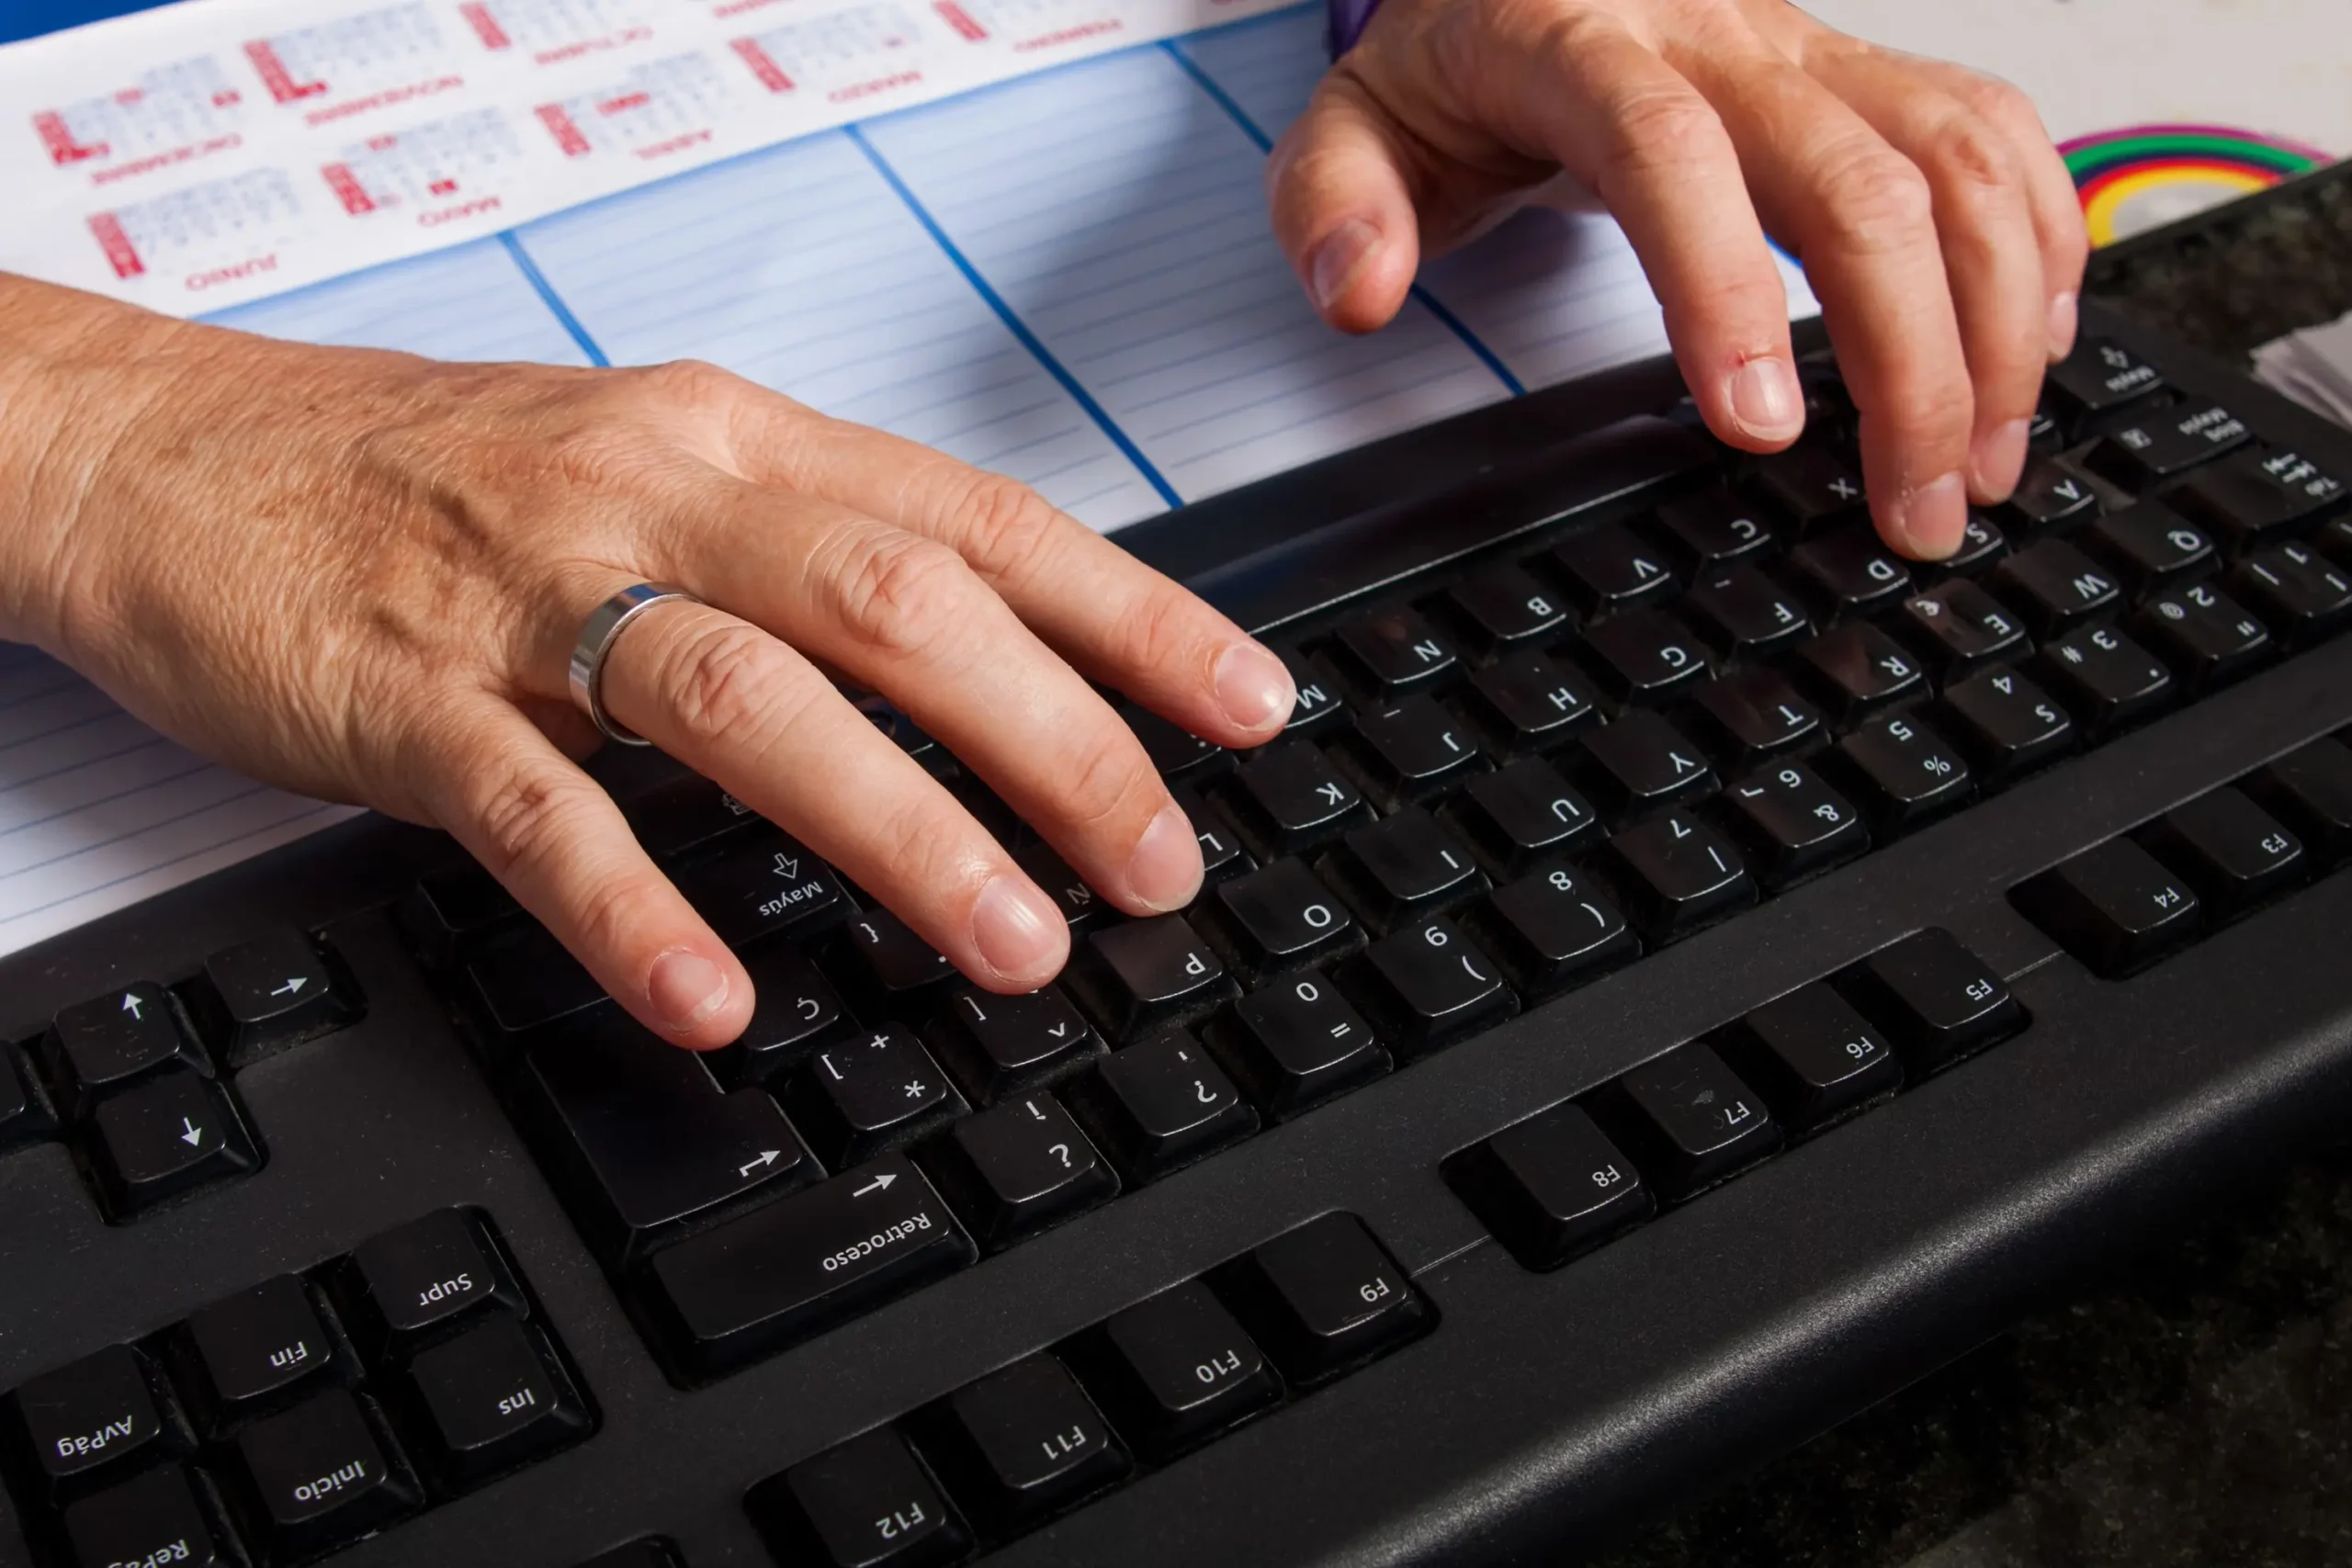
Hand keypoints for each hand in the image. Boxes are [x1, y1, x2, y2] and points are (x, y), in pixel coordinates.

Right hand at [0, 277, 1293, 1047]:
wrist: (170, 452)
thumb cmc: (436, 475)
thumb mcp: (652, 470)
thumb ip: (808, 554)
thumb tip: (997, 664)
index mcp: (736, 444)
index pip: (979, 519)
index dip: (1132, 615)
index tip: (1247, 705)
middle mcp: (658, 500)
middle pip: (899, 605)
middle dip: (1056, 741)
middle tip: (1157, 865)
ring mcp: (530, 598)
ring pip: (749, 699)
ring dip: (904, 828)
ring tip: (1015, 943)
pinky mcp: (406, 698)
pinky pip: (539, 812)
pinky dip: (638, 907)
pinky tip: (716, 997)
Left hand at [1269, 0, 2088, 558]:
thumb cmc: (1453, 66)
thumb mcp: (1351, 123)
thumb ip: (1333, 204)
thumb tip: (1360, 289)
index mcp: (1583, 44)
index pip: (1670, 155)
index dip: (1726, 290)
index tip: (1763, 428)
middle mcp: (1723, 38)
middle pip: (1860, 179)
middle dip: (1913, 359)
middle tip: (1913, 509)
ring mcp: (1814, 51)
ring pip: (1959, 158)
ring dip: (1996, 320)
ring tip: (1984, 465)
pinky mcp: (1871, 73)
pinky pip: (1995, 132)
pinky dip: (2038, 240)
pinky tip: (2034, 349)